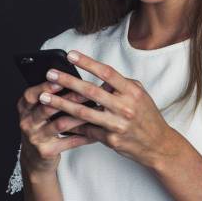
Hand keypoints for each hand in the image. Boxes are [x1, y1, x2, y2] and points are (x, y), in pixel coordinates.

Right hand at [16, 80, 97, 176]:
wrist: (34, 158)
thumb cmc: (42, 126)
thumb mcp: (39, 110)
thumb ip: (52, 96)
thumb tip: (78, 80)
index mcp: (25, 108)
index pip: (31, 95)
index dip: (45, 87)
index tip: (61, 79)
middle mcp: (27, 122)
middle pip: (47, 108)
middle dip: (69, 98)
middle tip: (87, 92)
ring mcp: (36, 138)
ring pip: (60, 124)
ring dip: (80, 116)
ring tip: (96, 109)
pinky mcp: (46, 151)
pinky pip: (70, 141)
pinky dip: (85, 135)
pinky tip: (98, 130)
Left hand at [38, 50, 181, 169]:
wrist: (157, 144)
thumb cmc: (146, 116)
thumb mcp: (140, 94)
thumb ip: (121, 84)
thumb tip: (100, 76)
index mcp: (132, 91)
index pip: (107, 72)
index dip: (87, 63)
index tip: (71, 55)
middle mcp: (125, 106)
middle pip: (91, 91)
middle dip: (67, 81)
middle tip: (50, 75)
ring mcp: (117, 124)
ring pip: (83, 112)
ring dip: (61, 104)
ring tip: (44, 98)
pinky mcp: (110, 139)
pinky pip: (86, 130)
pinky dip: (71, 125)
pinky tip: (56, 120)